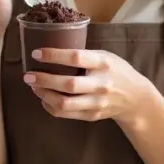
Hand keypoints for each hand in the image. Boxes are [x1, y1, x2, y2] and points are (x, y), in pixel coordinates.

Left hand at [24, 48, 152, 125]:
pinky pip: (66, 114)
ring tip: (34, 87)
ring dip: (44, 95)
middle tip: (27, 75)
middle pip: (68, 84)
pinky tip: (44, 98)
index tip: (36, 53)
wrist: (136, 98)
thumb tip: (51, 47)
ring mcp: (96, 102)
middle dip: (44, 80)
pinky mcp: (92, 115)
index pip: (76, 57)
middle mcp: (100, 84)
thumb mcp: (105, 56)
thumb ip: (84, 54)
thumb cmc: (116, 70)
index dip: (54, 55)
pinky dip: (50, 107)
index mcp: (103, 63)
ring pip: (64, 103)